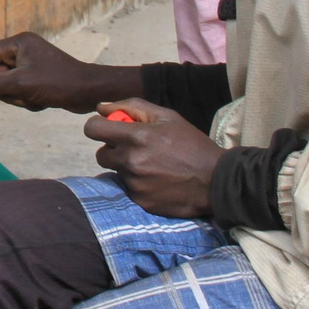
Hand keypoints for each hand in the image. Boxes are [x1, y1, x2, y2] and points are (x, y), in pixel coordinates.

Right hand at [0, 32, 123, 111]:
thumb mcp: (20, 85)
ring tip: (35, 98)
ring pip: (6, 85)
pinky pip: (19, 91)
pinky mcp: (37, 77)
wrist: (91, 93)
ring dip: (17, 97)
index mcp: (18, 42)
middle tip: (21, 94)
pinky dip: (27, 100)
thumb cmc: (58, 83)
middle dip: (4, 90)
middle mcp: (23, 49)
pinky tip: (43, 101)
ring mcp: (30, 64)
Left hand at [85, 103, 221, 218]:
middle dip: (113, 149)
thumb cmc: (192, 144)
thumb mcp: (168, 117)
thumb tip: (101, 107)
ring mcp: (134, 184)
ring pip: (116, 172)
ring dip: (127, 167)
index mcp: (135, 137)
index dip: (98, 127)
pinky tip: (158, 180)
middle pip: (100, 154)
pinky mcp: (140, 201)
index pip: (92, 129)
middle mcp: (130, 162)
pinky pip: (128, 188)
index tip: (108, 129)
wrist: (216, 181)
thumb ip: (132, 107)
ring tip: (153, 165)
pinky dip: (138, 184)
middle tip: (135, 149)